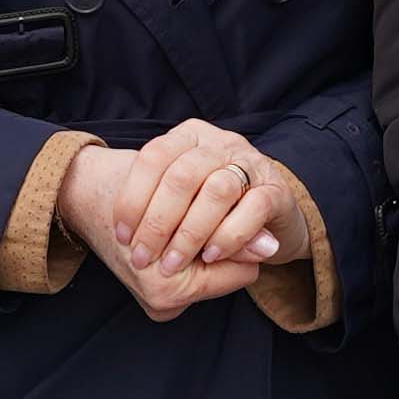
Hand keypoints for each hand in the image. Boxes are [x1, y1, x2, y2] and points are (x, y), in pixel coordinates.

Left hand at [59, 125, 308, 320]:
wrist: (270, 214)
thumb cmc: (211, 209)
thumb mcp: (177, 203)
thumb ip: (155, 209)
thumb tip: (120, 236)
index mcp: (190, 136)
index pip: (154, 156)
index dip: (132, 198)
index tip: (122, 236)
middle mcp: (221, 142)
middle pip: (182, 175)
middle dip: (158, 222)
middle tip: (143, 258)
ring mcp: (252, 163)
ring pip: (217, 190)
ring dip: (190, 233)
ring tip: (173, 263)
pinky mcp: (278, 190)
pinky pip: (254, 207)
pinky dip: (228, 235)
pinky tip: (211, 256)